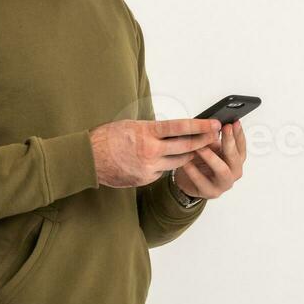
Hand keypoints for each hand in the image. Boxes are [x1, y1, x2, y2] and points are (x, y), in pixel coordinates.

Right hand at [89, 118, 221, 187]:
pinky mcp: (145, 179)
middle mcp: (150, 151)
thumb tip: (173, 131)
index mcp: (147, 133)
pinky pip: (162, 172)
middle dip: (203, 141)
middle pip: (185, 147)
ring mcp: (148, 167)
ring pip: (177, 162)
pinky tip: (161, 160)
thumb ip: (153, 130)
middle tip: (214, 137)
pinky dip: (165, 165)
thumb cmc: (108, 138)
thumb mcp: (132, 125)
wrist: (89, 159)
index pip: (180, 127)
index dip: (200, 125)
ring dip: (187, 155)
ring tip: (195, 148)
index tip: (214, 123)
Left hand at [174, 119, 245, 199]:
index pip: (241, 146)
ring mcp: (223, 184)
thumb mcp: (208, 147)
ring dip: (211, 157)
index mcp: (235, 160)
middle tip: (222, 130)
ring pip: (222, 170)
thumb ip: (213, 138)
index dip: (239, 134)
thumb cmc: (200, 163)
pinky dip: (193, 171)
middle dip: (229, 142)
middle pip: (236, 158)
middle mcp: (233, 172)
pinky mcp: (210, 192)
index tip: (234, 123)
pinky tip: (186, 162)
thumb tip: (213, 124)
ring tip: (200, 147)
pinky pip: (202, 181)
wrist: (187, 182)